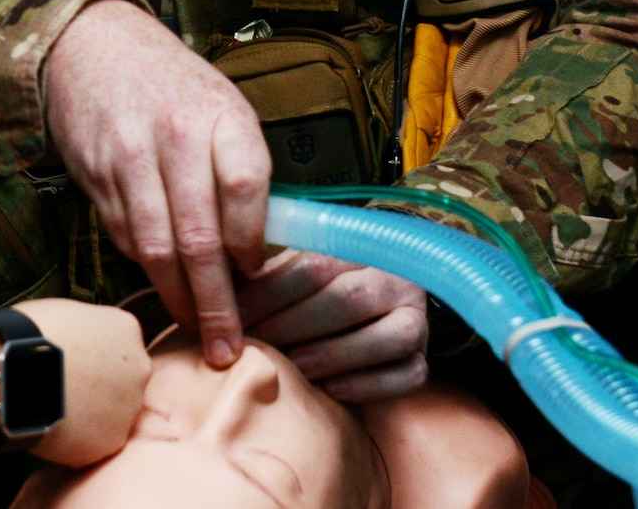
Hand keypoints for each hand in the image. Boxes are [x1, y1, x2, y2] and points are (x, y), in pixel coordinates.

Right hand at [0, 300, 149, 477]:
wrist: (11, 371)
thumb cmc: (27, 333)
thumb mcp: (66, 312)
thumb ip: (88, 330)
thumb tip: (81, 343)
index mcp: (126, 330)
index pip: (121, 344)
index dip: (96, 354)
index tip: (76, 361)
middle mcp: (138, 368)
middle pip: (124, 380)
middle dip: (102, 386)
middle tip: (67, 386)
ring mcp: (127, 407)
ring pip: (112, 413)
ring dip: (92, 414)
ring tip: (56, 407)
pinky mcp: (111, 440)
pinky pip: (96, 441)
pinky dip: (79, 439)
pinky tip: (54, 426)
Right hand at [43, 0, 271, 368]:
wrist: (91, 46)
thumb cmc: (169, 83)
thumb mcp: (223, 106)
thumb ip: (241, 168)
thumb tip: (258, 248)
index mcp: (220, 114)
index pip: (246, 188)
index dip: (253, 241)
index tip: (257, 272)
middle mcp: (174, 135)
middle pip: (200, 236)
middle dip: (216, 303)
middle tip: (228, 345)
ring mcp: (129, 158)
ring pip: (155, 248)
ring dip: (177, 298)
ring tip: (195, 328)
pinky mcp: (95, 177)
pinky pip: (124, 236)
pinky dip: (144, 265)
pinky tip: (161, 277)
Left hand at [237, 249, 428, 400]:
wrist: (375, 299)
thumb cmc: (317, 286)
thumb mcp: (292, 268)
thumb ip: (262, 274)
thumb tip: (211, 289)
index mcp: (357, 247)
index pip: (312, 266)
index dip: (269, 293)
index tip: (231, 316)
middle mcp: (393, 278)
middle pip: (350, 299)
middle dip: (296, 326)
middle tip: (254, 346)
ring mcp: (415, 318)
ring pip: (390, 336)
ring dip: (336, 354)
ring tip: (295, 367)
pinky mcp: (425, 359)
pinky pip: (410, 374)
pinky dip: (371, 385)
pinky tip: (332, 390)